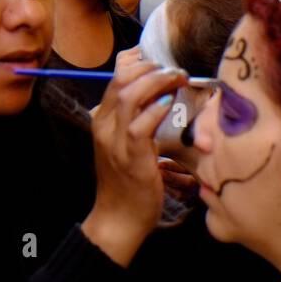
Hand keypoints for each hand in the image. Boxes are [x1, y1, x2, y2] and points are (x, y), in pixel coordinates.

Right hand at [83, 57, 186, 264]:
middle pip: (122, 80)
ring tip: (178, 80)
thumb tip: (162, 92)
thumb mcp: (128, 143)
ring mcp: (115, 142)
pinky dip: (156, 111)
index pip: (116, 76)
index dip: (140, 62)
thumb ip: (139, 118)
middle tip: (176, 71)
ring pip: (129, 97)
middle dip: (152, 68)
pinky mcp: (131, 159)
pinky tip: (171, 104)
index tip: (164, 61)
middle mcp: (104, 126)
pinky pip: (140, 127)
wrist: (118, 219)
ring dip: (157, 82)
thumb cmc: (129, 180)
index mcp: (102, 119)